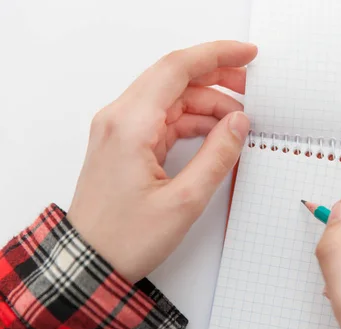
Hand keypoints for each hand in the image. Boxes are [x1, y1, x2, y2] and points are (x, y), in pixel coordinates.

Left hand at [68, 41, 257, 282]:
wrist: (88, 263)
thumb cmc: (126, 238)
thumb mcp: (184, 201)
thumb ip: (217, 156)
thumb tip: (240, 124)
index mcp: (130, 125)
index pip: (177, 68)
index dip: (216, 55)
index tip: (248, 54)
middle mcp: (120, 118)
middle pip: (175, 79)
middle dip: (217, 79)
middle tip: (252, 90)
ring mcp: (120, 130)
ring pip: (171, 99)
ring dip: (207, 104)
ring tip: (240, 123)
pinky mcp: (125, 144)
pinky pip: (163, 119)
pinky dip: (192, 122)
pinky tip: (215, 134)